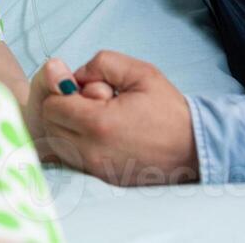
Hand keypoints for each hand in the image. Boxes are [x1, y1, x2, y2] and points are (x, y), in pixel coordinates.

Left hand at [40, 50, 199, 184]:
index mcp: (99, 124)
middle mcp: (92, 152)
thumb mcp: (139, 72)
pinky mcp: (102, 180)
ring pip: (56, 145)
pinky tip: (98, 136)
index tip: (85, 89)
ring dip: (66, 128)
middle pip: (49, 125)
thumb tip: (72, 73)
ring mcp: (97, 170)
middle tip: (90, 103)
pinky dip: (76, 145)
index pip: (51, 105)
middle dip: (62, 109)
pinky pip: (72, 160)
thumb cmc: (168, 110)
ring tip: (95, 119)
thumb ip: (101, 63)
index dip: (63, 91)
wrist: (194, 148)